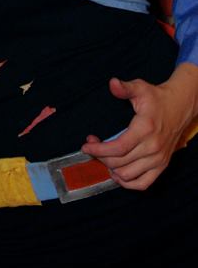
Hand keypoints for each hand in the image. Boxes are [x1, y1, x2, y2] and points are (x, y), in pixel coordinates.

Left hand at [82, 64, 197, 190]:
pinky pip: (143, 184)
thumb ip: (125, 88)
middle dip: (100, 156)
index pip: (118, 148)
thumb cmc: (157, 98)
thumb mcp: (140, 88)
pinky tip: (116, 173)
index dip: (99, 149)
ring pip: (128, 175)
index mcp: (145, 129)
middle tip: (92, 147)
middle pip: (119, 163)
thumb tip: (112, 83)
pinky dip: (127, 183)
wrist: (179, 107)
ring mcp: (158, 159)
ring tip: (103, 158)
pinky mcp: (162, 166)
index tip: (86, 145)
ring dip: (111, 169)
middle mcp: (152, 147)